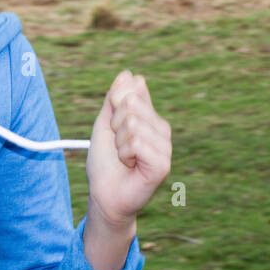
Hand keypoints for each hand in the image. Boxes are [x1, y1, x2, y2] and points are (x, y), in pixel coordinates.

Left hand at [86, 70, 171, 227]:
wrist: (104, 195)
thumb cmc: (105, 163)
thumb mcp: (104, 125)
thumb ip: (114, 99)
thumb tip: (129, 74)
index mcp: (150, 117)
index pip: (132, 90)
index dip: (113, 108)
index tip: (113, 128)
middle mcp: (162, 129)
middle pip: (131, 104)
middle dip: (114, 126)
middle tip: (118, 147)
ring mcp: (165, 146)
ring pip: (133, 124)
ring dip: (119, 144)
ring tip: (124, 158)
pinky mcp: (163, 163)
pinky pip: (137, 142)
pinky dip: (125, 155)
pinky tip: (131, 166)